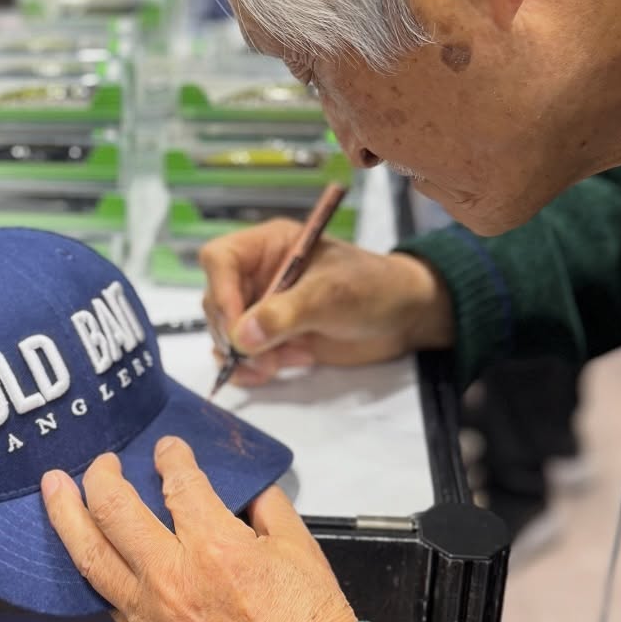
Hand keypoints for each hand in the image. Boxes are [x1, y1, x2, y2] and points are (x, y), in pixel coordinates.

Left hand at [41, 438, 356, 621]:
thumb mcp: (302, 553)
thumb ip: (267, 510)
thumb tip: (244, 491)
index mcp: (216, 548)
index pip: (178, 483)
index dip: (171, 457)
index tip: (168, 450)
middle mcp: (173, 580)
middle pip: (113, 510)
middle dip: (102, 475)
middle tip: (102, 463)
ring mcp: (152, 620)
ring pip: (90, 558)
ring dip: (66, 515)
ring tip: (53, 490)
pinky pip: (111, 605)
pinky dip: (100, 574)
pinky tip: (94, 559)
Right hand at [201, 219, 454, 385]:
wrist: (403, 318)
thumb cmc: (372, 288)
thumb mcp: (330, 295)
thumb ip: (284, 314)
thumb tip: (241, 336)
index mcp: (270, 247)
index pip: (220, 260)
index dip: (220, 291)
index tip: (237, 326)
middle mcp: (260, 275)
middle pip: (216, 301)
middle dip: (232, 332)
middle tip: (261, 357)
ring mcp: (264, 309)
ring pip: (226, 332)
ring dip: (240, 355)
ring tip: (272, 366)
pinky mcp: (274, 339)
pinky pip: (242, 355)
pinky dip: (248, 369)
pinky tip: (267, 374)